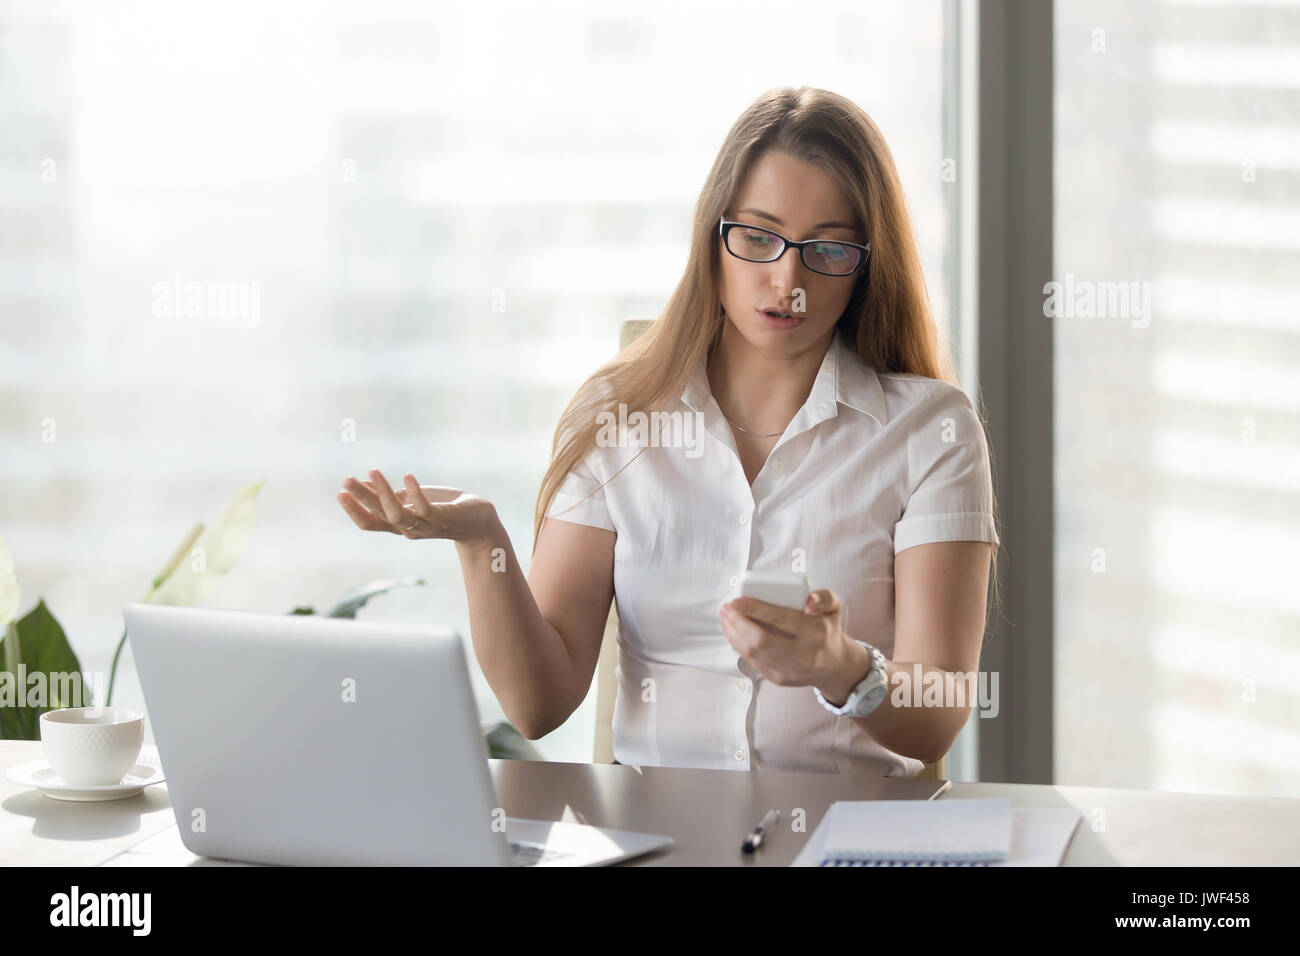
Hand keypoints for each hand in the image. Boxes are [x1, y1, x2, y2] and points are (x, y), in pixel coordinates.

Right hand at [337, 469, 496, 541]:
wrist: (478, 521)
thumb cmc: (443, 507)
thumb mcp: (413, 499)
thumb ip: (391, 496)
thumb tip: (365, 482)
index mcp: (399, 524)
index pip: (370, 523)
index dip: (354, 510)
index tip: (340, 492)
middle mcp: (408, 529)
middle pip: (378, 516)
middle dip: (361, 498)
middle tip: (346, 480)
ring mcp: (425, 526)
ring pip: (397, 514)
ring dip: (383, 493)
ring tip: (372, 471)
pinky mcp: (443, 519)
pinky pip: (424, 509)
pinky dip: (414, 492)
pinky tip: (406, 476)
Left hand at [718, 588, 857, 690]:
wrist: (833, 665)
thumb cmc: (827, 629)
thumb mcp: (834, 607)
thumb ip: (824, 597)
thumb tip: (808, 600)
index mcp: (817, 633)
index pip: (782, 619)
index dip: (755, 609)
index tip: (737, 600)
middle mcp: (804, 655)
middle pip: (761, 641)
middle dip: (738, 623)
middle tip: (726, 607)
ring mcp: (790, 671)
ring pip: (753, 653)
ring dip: (733, 633)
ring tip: (725, 616)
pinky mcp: (779, 679)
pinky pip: (752, 662)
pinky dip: (739, 645)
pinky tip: (732, 631)